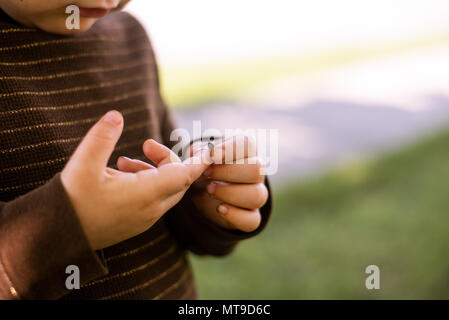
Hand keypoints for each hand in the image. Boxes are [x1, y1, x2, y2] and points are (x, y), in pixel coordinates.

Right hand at [61, 111, 210, 249]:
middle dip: (168, 159)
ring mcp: (145, 219)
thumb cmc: (71, 201)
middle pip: (178, 181)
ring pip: (166, 190)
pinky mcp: (137, 223)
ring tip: (123, 161)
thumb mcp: (82, 164)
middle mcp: (151, 209)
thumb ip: (101, 137)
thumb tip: (117, 115)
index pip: (185, 176)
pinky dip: (147, 183)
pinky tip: (121, 175)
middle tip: (146, 144)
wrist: (57, 237)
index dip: (199, 161)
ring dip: (154, 170)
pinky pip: (155, 200)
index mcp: (145, 194)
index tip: (209, 149)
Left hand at [190, 136, 268, 231]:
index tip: (212, 155)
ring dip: (231, 193)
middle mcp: (256, 173)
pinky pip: (253, 220)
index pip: (248, 144)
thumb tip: (208, 154)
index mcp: (245, 152)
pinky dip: (236, 215)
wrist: (201, 194)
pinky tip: (219, 209)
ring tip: (209, 190)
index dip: (232, 148)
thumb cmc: (202, 168)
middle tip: (206, 174)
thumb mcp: (196, 156)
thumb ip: (200, 152)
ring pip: (258, 195)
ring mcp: (256, 195)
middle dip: (229, 171)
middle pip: (257, 169)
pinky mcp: (251, 217)